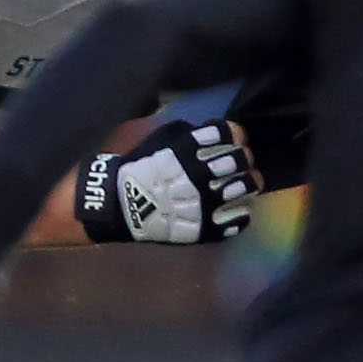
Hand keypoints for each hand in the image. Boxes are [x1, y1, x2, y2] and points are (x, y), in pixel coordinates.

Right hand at [76, 119, 256, 244]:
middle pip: (241, 158)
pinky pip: (239, 219)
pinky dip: (240, 212)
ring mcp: (205, 204)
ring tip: (239, 185)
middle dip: (242, 157)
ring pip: (247, 188)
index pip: (228, 132)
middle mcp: (200, 175)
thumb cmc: (135, 168)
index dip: (233, 133)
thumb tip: (209, 133)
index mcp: (188, 149)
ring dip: (247, 183)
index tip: (230, 138)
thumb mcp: (156, 138)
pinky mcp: (206, 229)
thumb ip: (186, 133)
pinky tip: (231, 208)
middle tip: (237, 162)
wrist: (115, 207)